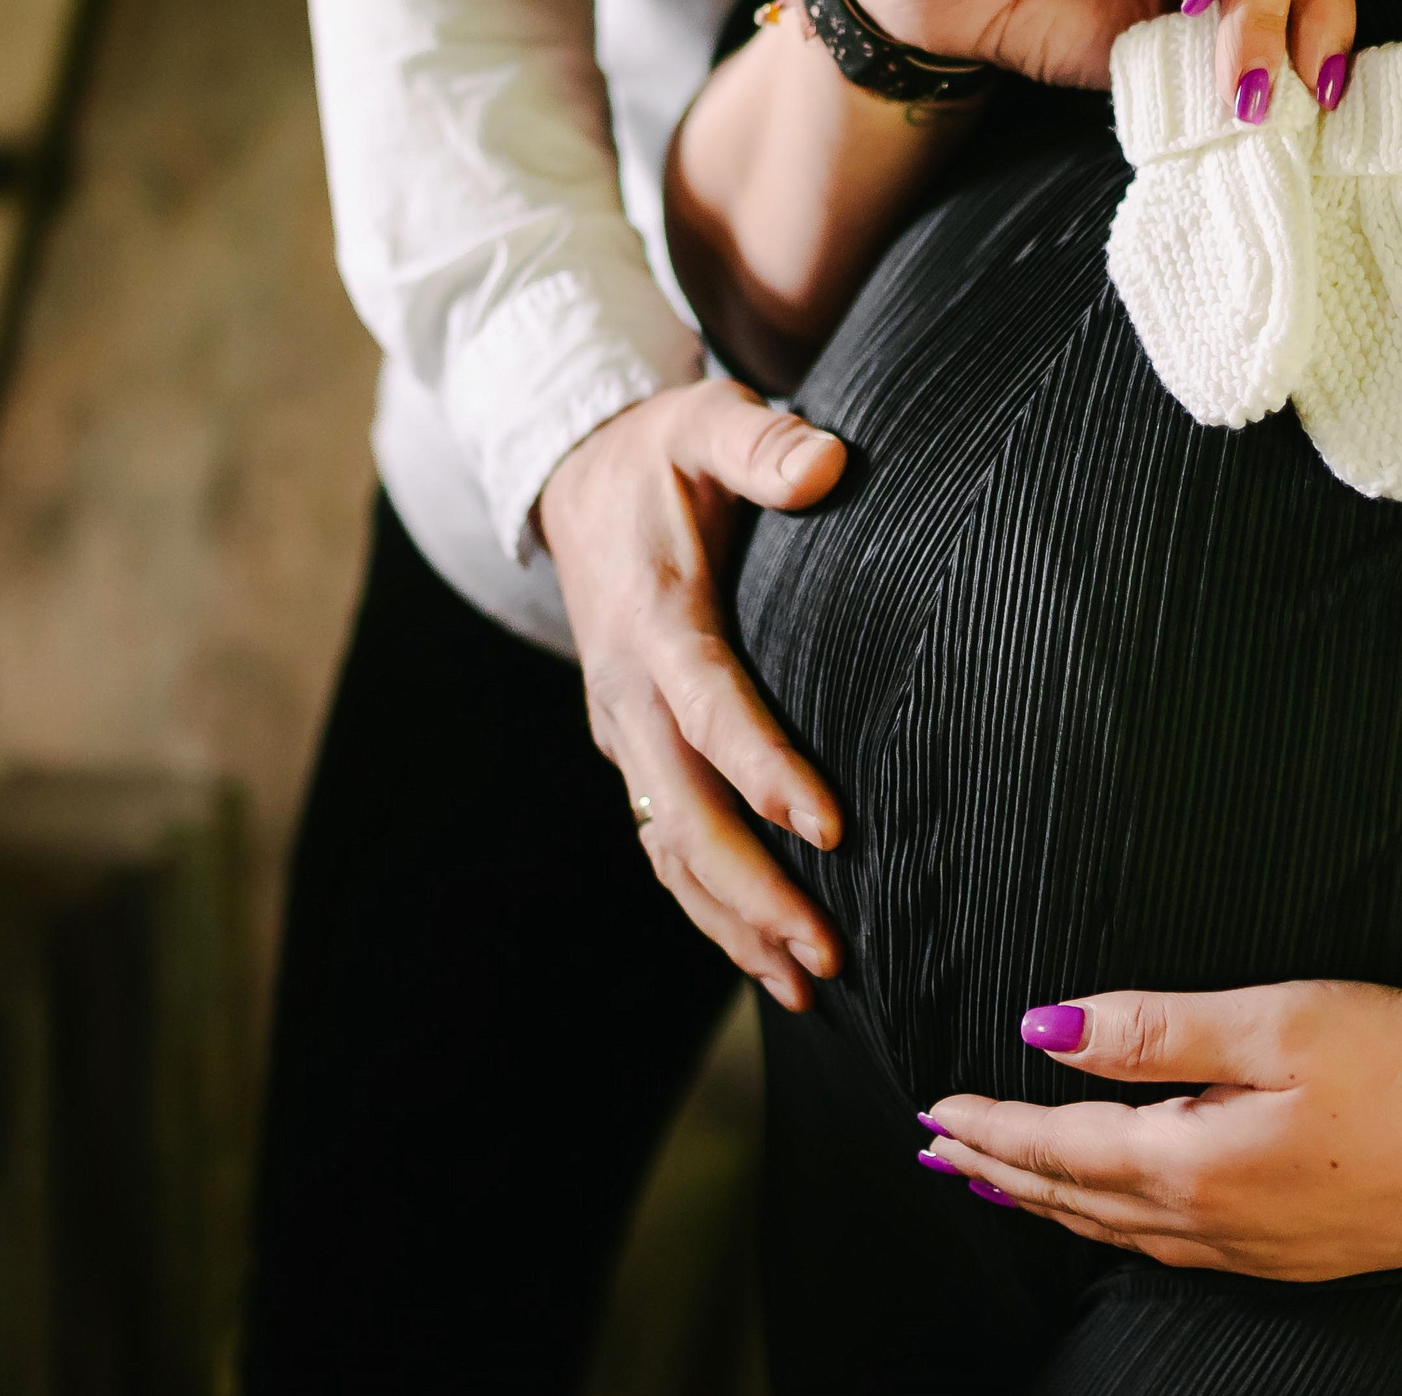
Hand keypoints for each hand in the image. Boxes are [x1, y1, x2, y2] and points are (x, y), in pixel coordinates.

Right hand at [538, 379, 846, 1011]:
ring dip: (732, 920)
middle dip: (753, 889)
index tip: (829, 826)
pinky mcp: (632, 750)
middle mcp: (626, 689)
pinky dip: (710, 908)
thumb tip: (826, 464)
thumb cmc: (662, 450)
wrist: (570, 474)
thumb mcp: (706, 419)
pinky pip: (664, 843)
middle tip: (830, 951)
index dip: (764, 768)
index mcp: (652, 616)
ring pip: (667, 848)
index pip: (709, 704)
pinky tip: (767, 958)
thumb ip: (764, 441)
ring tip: (808, 982)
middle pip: (681, 811)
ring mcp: (622, 729)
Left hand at [922, 982, 1401, 1280]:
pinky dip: (1116, 1229)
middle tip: (938, 1153)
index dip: (990, 1126)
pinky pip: (1173, 1251)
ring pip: (1119, 1233)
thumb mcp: (1273, 1020)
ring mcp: (1257, 1250)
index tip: (933, 1110)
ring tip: (1003, 1188)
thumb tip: (1043, 1032)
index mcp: (1192, 1163)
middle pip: (1073, 1201)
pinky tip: (1120, 1220)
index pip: (1058, 1146)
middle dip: (998, 1173)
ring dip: (1049, 1206)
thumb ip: (1153, 1030)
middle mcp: (1212, 1223)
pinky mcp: (1300, 1255)